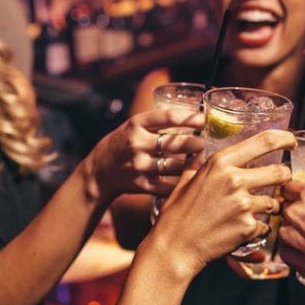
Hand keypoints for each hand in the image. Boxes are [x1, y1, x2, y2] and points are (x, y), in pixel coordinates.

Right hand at [84, 108, 204, 200]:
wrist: (100, 170)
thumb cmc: (125, 143)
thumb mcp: (136, 126)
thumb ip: (160, 122)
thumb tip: (196, 118)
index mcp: (136, 124)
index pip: (167, 117)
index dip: (188, 118)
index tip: (203, 119)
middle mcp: (136, 144)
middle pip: (173, 144)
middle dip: (194, 144)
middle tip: (204, 143)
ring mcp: (138, 165)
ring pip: (174, 167)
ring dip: (191, 165)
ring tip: (201, 161)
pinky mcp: (140, 185)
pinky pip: (167, 187)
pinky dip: (181, 185)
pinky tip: (191, 181)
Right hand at [143, 130, 295, 277]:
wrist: (175, 247)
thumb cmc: (177, 214)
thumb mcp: (185, 180)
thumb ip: (197, 162)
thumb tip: (199, 148)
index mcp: (221, 163)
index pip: (265, 141)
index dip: (285, 138)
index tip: (291, 141)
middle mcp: (235, 180)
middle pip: (280, 172)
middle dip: (284, 178)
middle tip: (279, 184)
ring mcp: (244, 205)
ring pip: (274, 202)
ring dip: (269, 207)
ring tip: (251, 212)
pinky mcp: (248, 228)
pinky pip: (266, 225)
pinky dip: (258, 228)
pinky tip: (241, 230)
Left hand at [277, 181, 304, 280]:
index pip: (290, 185)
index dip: (296, 191)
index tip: (303, 197)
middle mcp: (294, 212)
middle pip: (287, 206)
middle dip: (297, 211)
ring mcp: (287, 234)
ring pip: (285, 226)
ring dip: (294, 229)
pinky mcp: (285, 252)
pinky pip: (286, 245)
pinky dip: (295, 247)